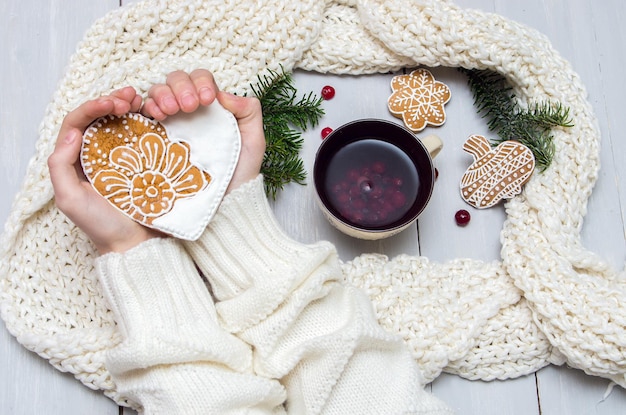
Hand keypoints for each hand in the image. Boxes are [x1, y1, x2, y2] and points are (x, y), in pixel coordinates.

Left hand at [48, 87, 161, 254]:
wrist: (136, 244)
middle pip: (99, 118)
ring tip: (140, 100)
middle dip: (112, 101)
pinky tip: (154, 115)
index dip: (92, 108)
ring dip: (129, 107)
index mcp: (75, 160)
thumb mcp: (70, 199)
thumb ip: (60, 166)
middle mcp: (97, 156)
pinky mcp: (144, 164)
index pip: (77, 123)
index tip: (111, 105)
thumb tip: (72, 133)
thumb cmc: (102, 226)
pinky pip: (143, 138)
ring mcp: (122, 159)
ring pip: (121, 124)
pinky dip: (147, 123)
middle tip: (129, 97)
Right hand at [142, 69, 265, 192]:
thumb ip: (249, 112)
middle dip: (181, 87)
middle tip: (189, 106)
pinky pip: (144, 114)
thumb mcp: (254, 141)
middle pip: (176, 80)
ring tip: (171, 111)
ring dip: (163, 94)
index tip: (207, 100)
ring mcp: (172, 123)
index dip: (201, 82)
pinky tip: (156, 117)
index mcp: (212, 107)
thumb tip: (224, 94)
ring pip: (158, 92)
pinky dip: (148, 108)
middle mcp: (189, 111)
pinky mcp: (156, 137)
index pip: (200, 80)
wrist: (225, 202)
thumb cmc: (240, 172)